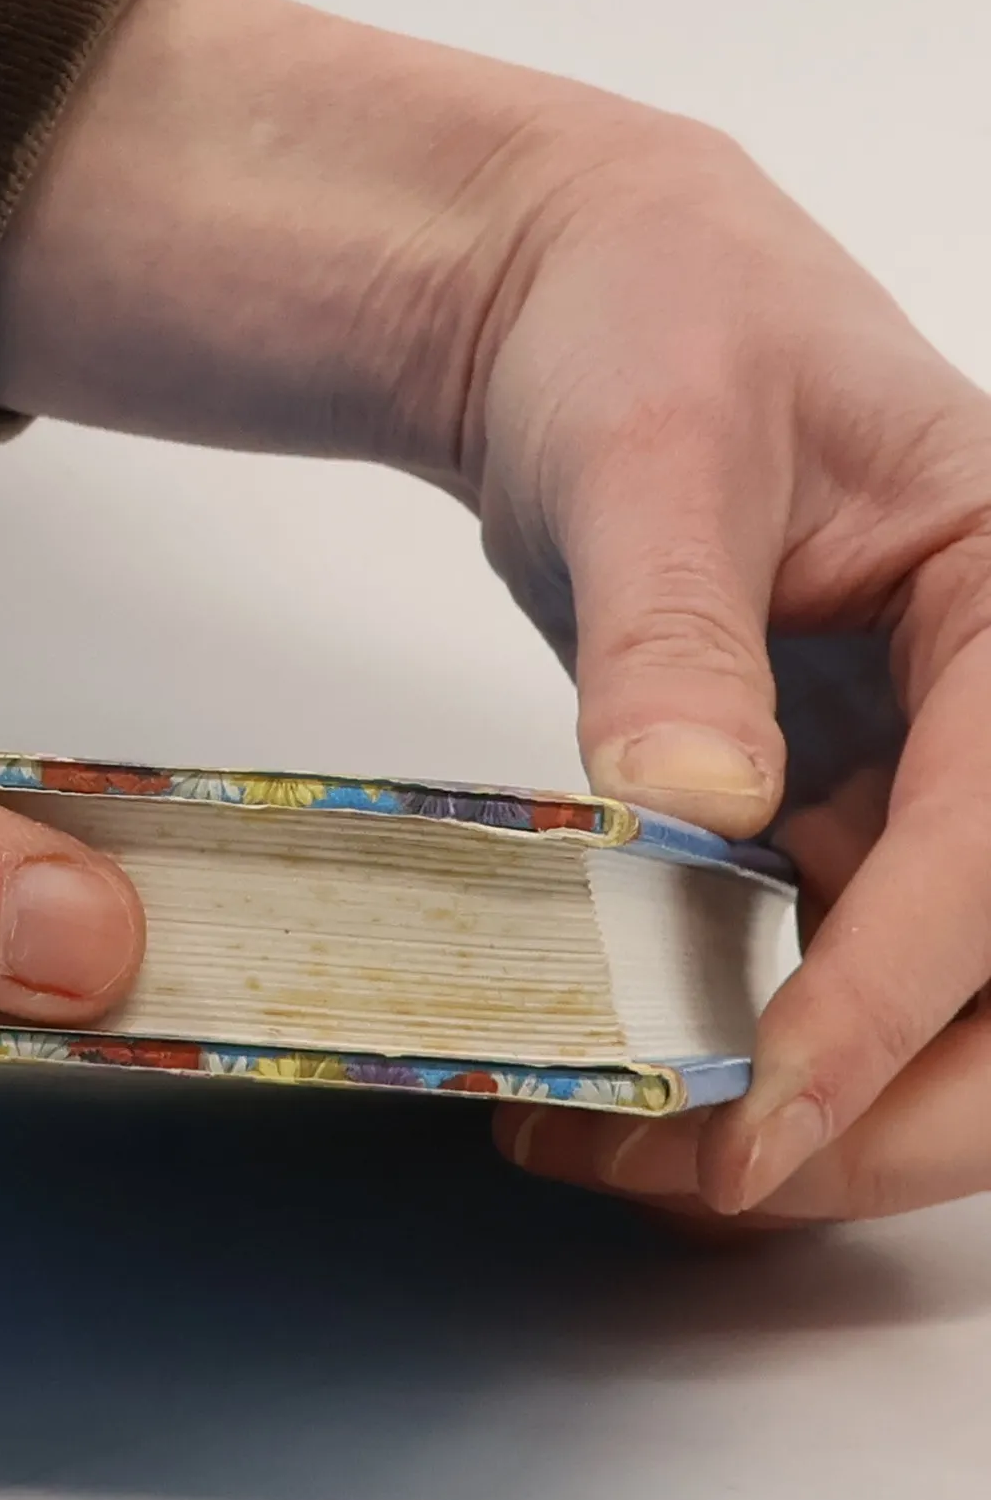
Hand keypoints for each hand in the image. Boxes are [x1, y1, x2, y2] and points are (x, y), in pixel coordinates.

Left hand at [0, 0, 990, 1221]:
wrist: (576, 323)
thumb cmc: (646, 332)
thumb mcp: (655, 457)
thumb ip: (673, 630)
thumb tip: (691, 802)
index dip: (887, 1000)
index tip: (763, 1112)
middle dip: (870, 1113)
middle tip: (687, 1175)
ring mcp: (921, 781)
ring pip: (923, 1013)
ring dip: (788, 1114)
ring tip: (602, 1150)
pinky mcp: (832, 819)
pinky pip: (814, 972)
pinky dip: (733, 1051)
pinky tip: (611, 1086)